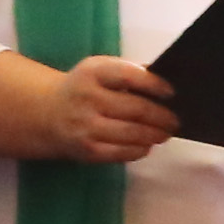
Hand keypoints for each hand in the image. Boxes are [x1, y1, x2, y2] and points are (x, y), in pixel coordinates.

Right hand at [46, 55, 177, 164]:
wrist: (47, 113)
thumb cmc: (85, 88)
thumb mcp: (100, 70)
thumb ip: (130, 73)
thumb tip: (166, 84)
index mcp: (93, 72)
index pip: (129, 76)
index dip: (154, 84)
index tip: (171, 92)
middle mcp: (87, 98)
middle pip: (136, 109)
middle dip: (162, 116)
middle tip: (176, 120)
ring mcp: (86, 126)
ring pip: (132, 133)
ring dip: (155, 134)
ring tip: (166, 133)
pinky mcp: (87, 150)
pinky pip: (122, 153)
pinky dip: (140, 149)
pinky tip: (147, 145)